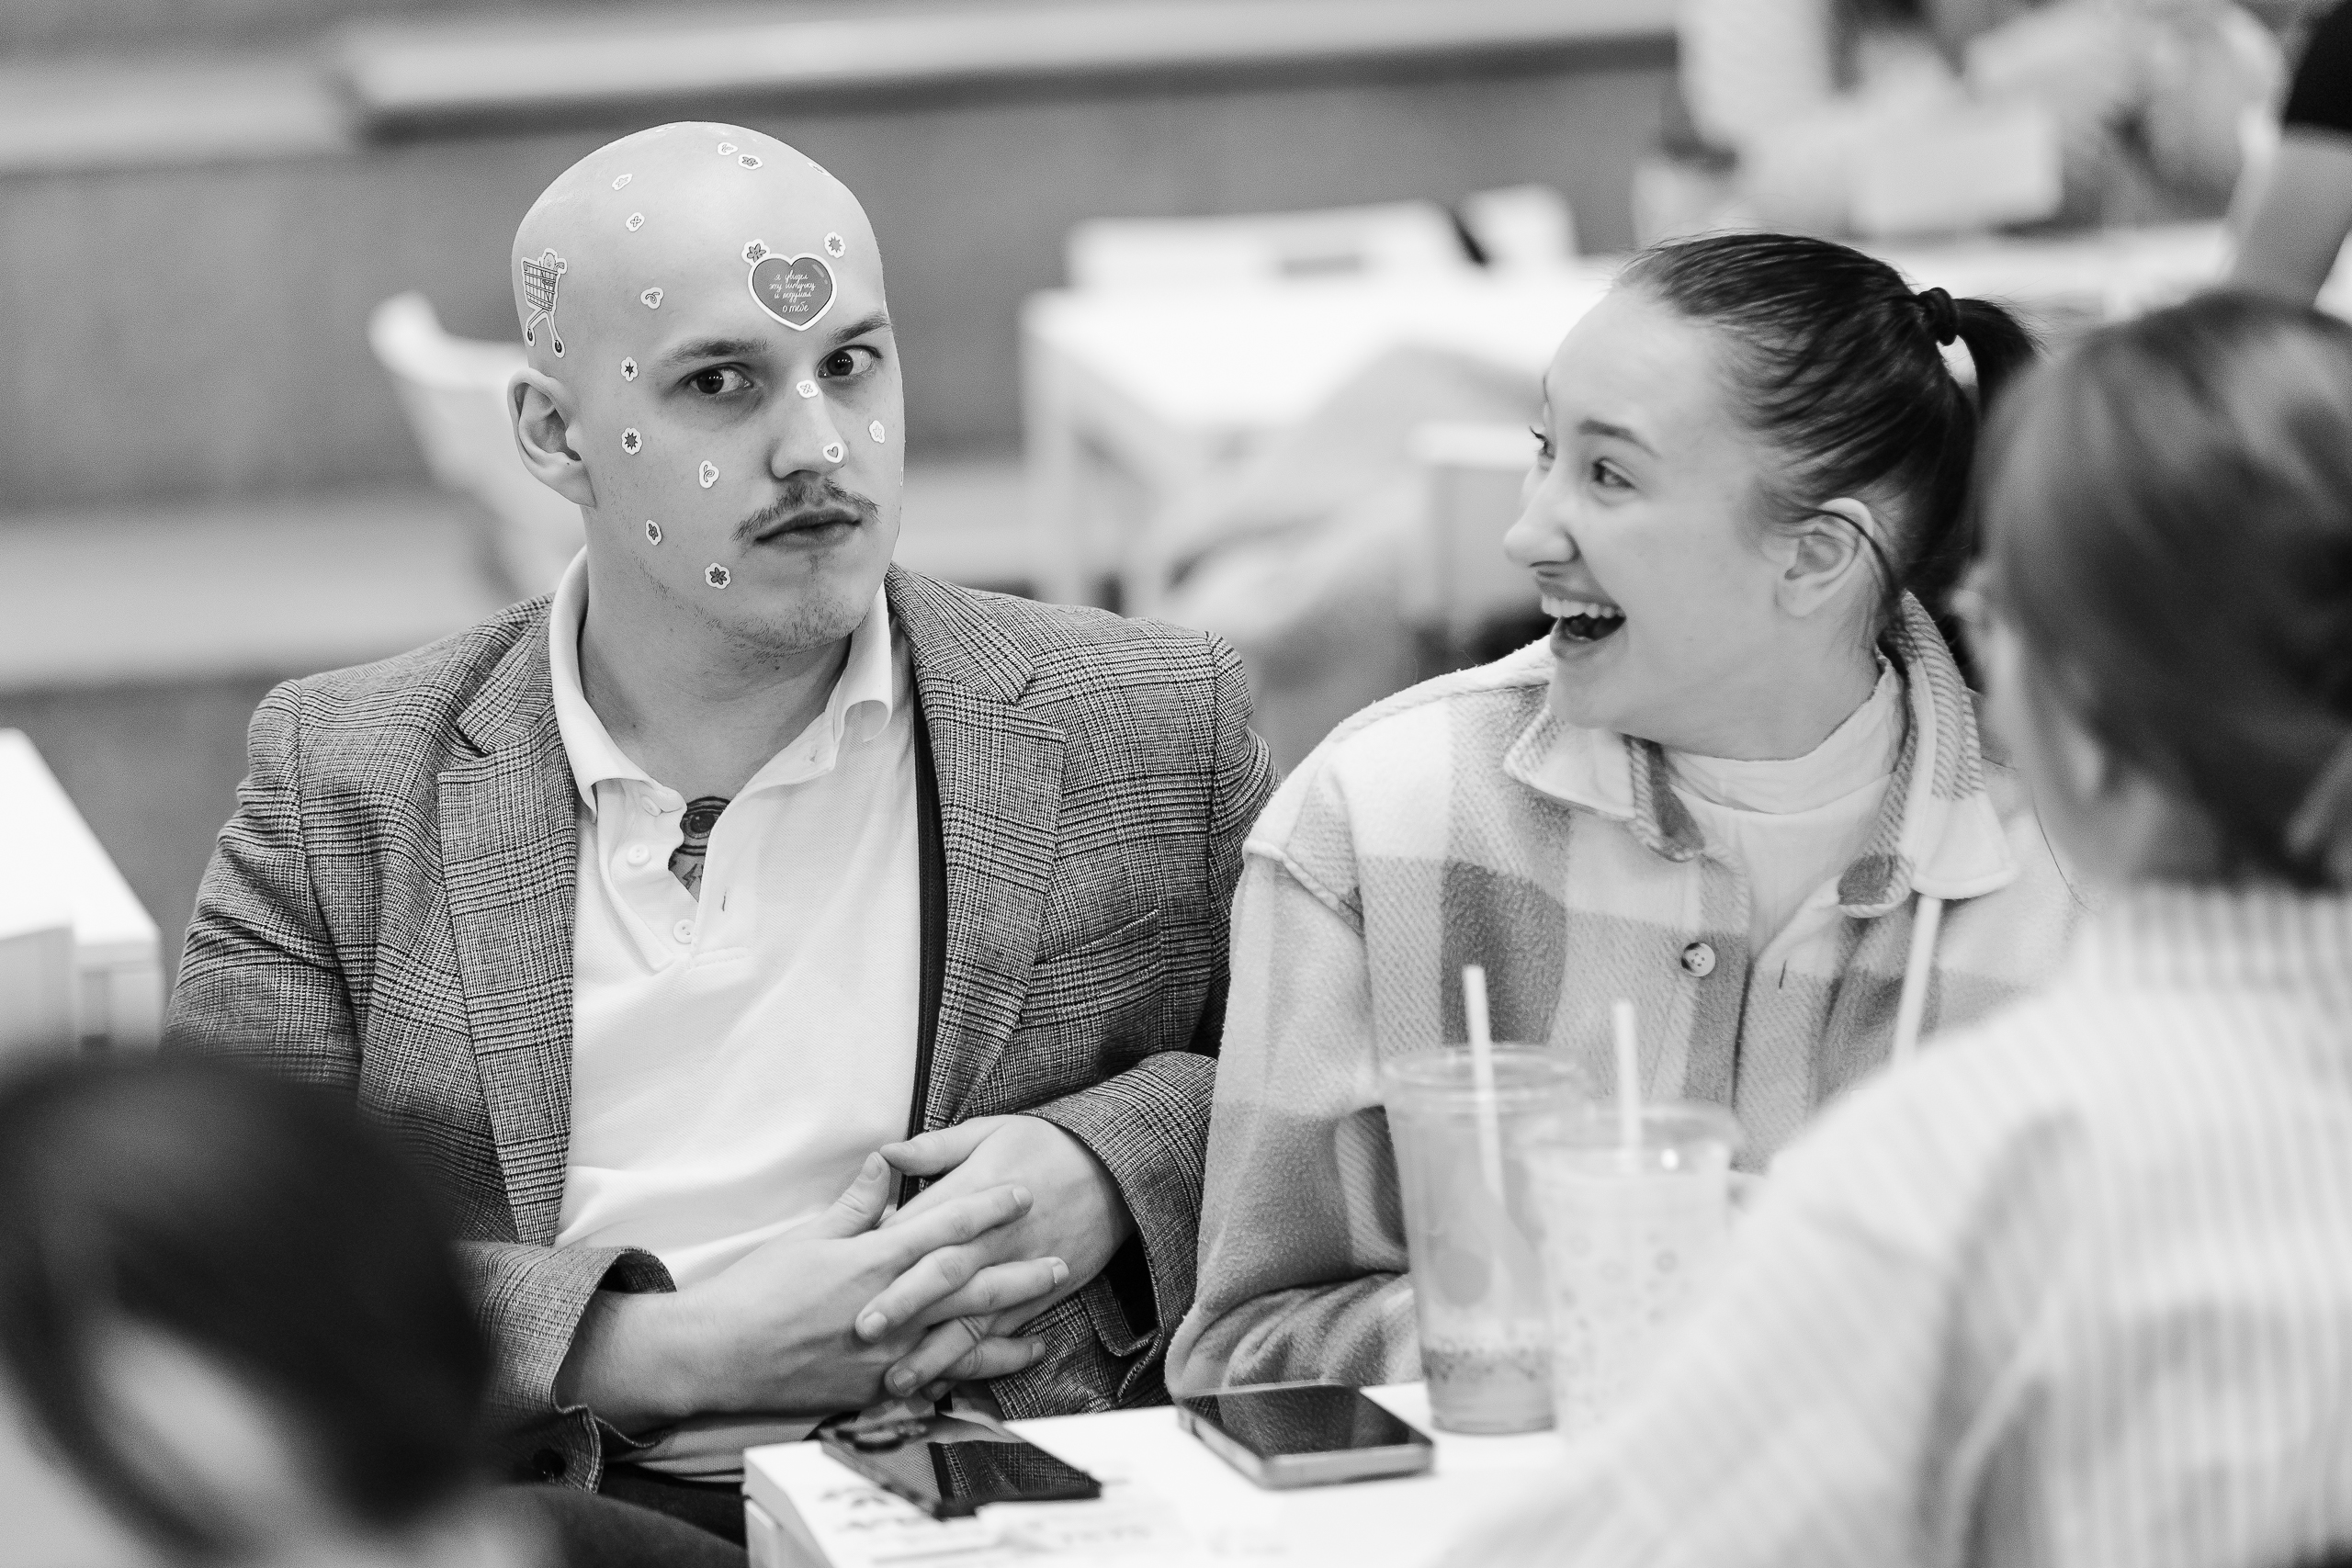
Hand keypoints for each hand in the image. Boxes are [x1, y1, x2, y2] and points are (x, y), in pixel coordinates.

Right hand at [555, 1153, 1063, 1432]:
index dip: (986, 1208)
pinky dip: (966, 1375)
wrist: (720, 1355)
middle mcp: (888, 1308)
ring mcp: (885, 1354)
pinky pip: (932, 1381)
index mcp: (872, 1262)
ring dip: (1005, 1331)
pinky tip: (991, 1372)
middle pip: (966, 1286)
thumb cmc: (757, 1290)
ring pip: (958, 1340)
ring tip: (1043, 1325)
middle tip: (1060, 1260)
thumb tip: (888, 1161)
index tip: (1022, 1193)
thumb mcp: (808, 1235)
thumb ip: (858, 1202)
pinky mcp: (873, 1388)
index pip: (943, 1228)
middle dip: (1017, 1273)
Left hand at [867, 1117, 1136, 1393]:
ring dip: (933, 1350)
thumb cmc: (1045, 1145)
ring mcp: (1015, 1271)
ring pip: (969, 1316)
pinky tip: (945, 1383)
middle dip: (903, 1303)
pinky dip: (974, 1360)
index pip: (921, 1223)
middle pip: (941, 1273)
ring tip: (896, 1378)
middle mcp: (992, 1238)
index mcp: (973, 1192)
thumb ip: (935, 1148)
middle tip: (863, 1330)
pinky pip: (1001, 1333)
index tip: (844, 1268)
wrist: (1115, 1169)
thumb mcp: (989, 1132)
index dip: (883, 1246)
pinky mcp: (1036, 1296)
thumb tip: (885, 1153)